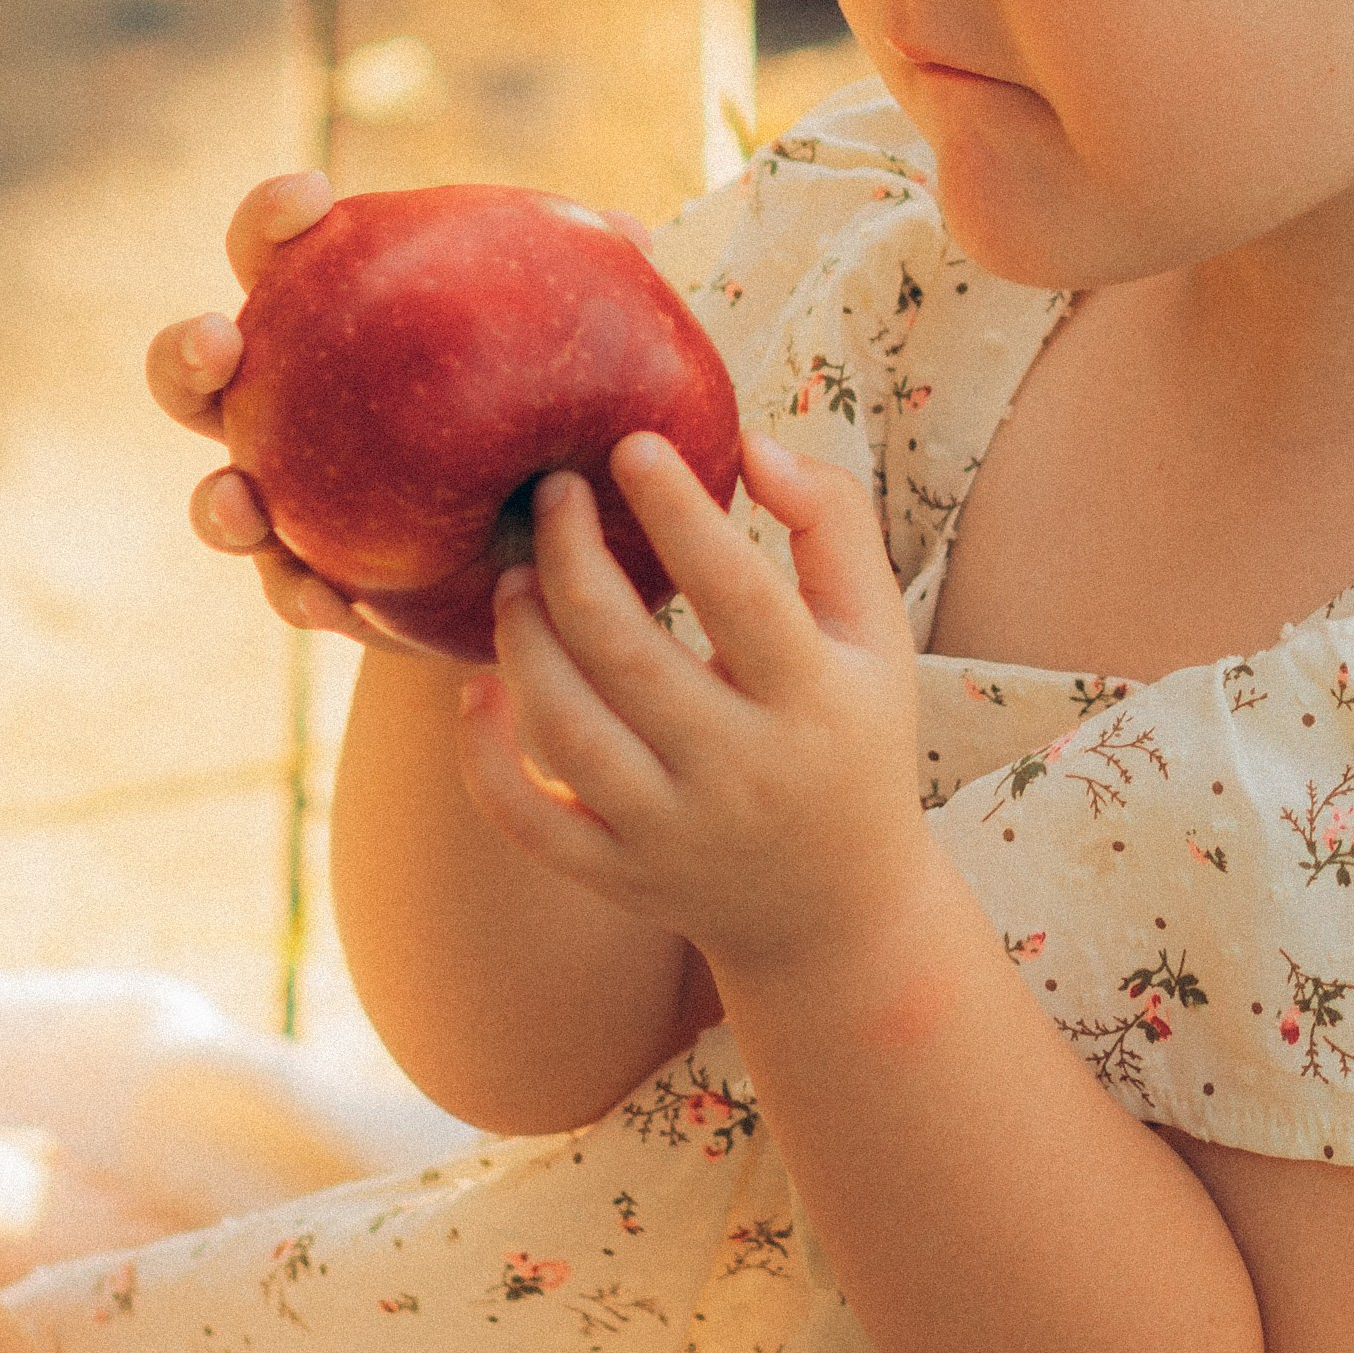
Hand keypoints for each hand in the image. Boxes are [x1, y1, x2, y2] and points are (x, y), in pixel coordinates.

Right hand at [148, 175, 662, 642]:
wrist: (543, 552)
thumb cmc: (548, 414)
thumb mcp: (576, 352)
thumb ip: (590, 293)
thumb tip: (628, 229)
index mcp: (328, 322)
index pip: (279, 254)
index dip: (274, 218)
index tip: (309, 195)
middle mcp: (285, 409)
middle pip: (197, 374)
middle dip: (188, 354)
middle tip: (219, 344)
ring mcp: (288, 502)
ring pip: (219, 501)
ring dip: (218, 502)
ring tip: (242, 502)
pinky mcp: (317, 586)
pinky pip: (291, 595)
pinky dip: (301, 596)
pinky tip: (329, 601)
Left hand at [456, 429, 928, 987]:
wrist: (839, 910)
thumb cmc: (852, 732)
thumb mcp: (876, 629)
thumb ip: (833, 520)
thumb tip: (750, 446)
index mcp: (815, 698)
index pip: (738, 592)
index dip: (679, 512)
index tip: (631, 443)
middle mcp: (742, 771)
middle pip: (627, 654)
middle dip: (572, 557)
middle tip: (550, 491)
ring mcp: (673, 833)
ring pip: (565, 730)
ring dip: (523, 640)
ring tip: (514, 579)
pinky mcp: (618, 878)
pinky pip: (526, 821)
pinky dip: (484, 755)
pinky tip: (477, 687)